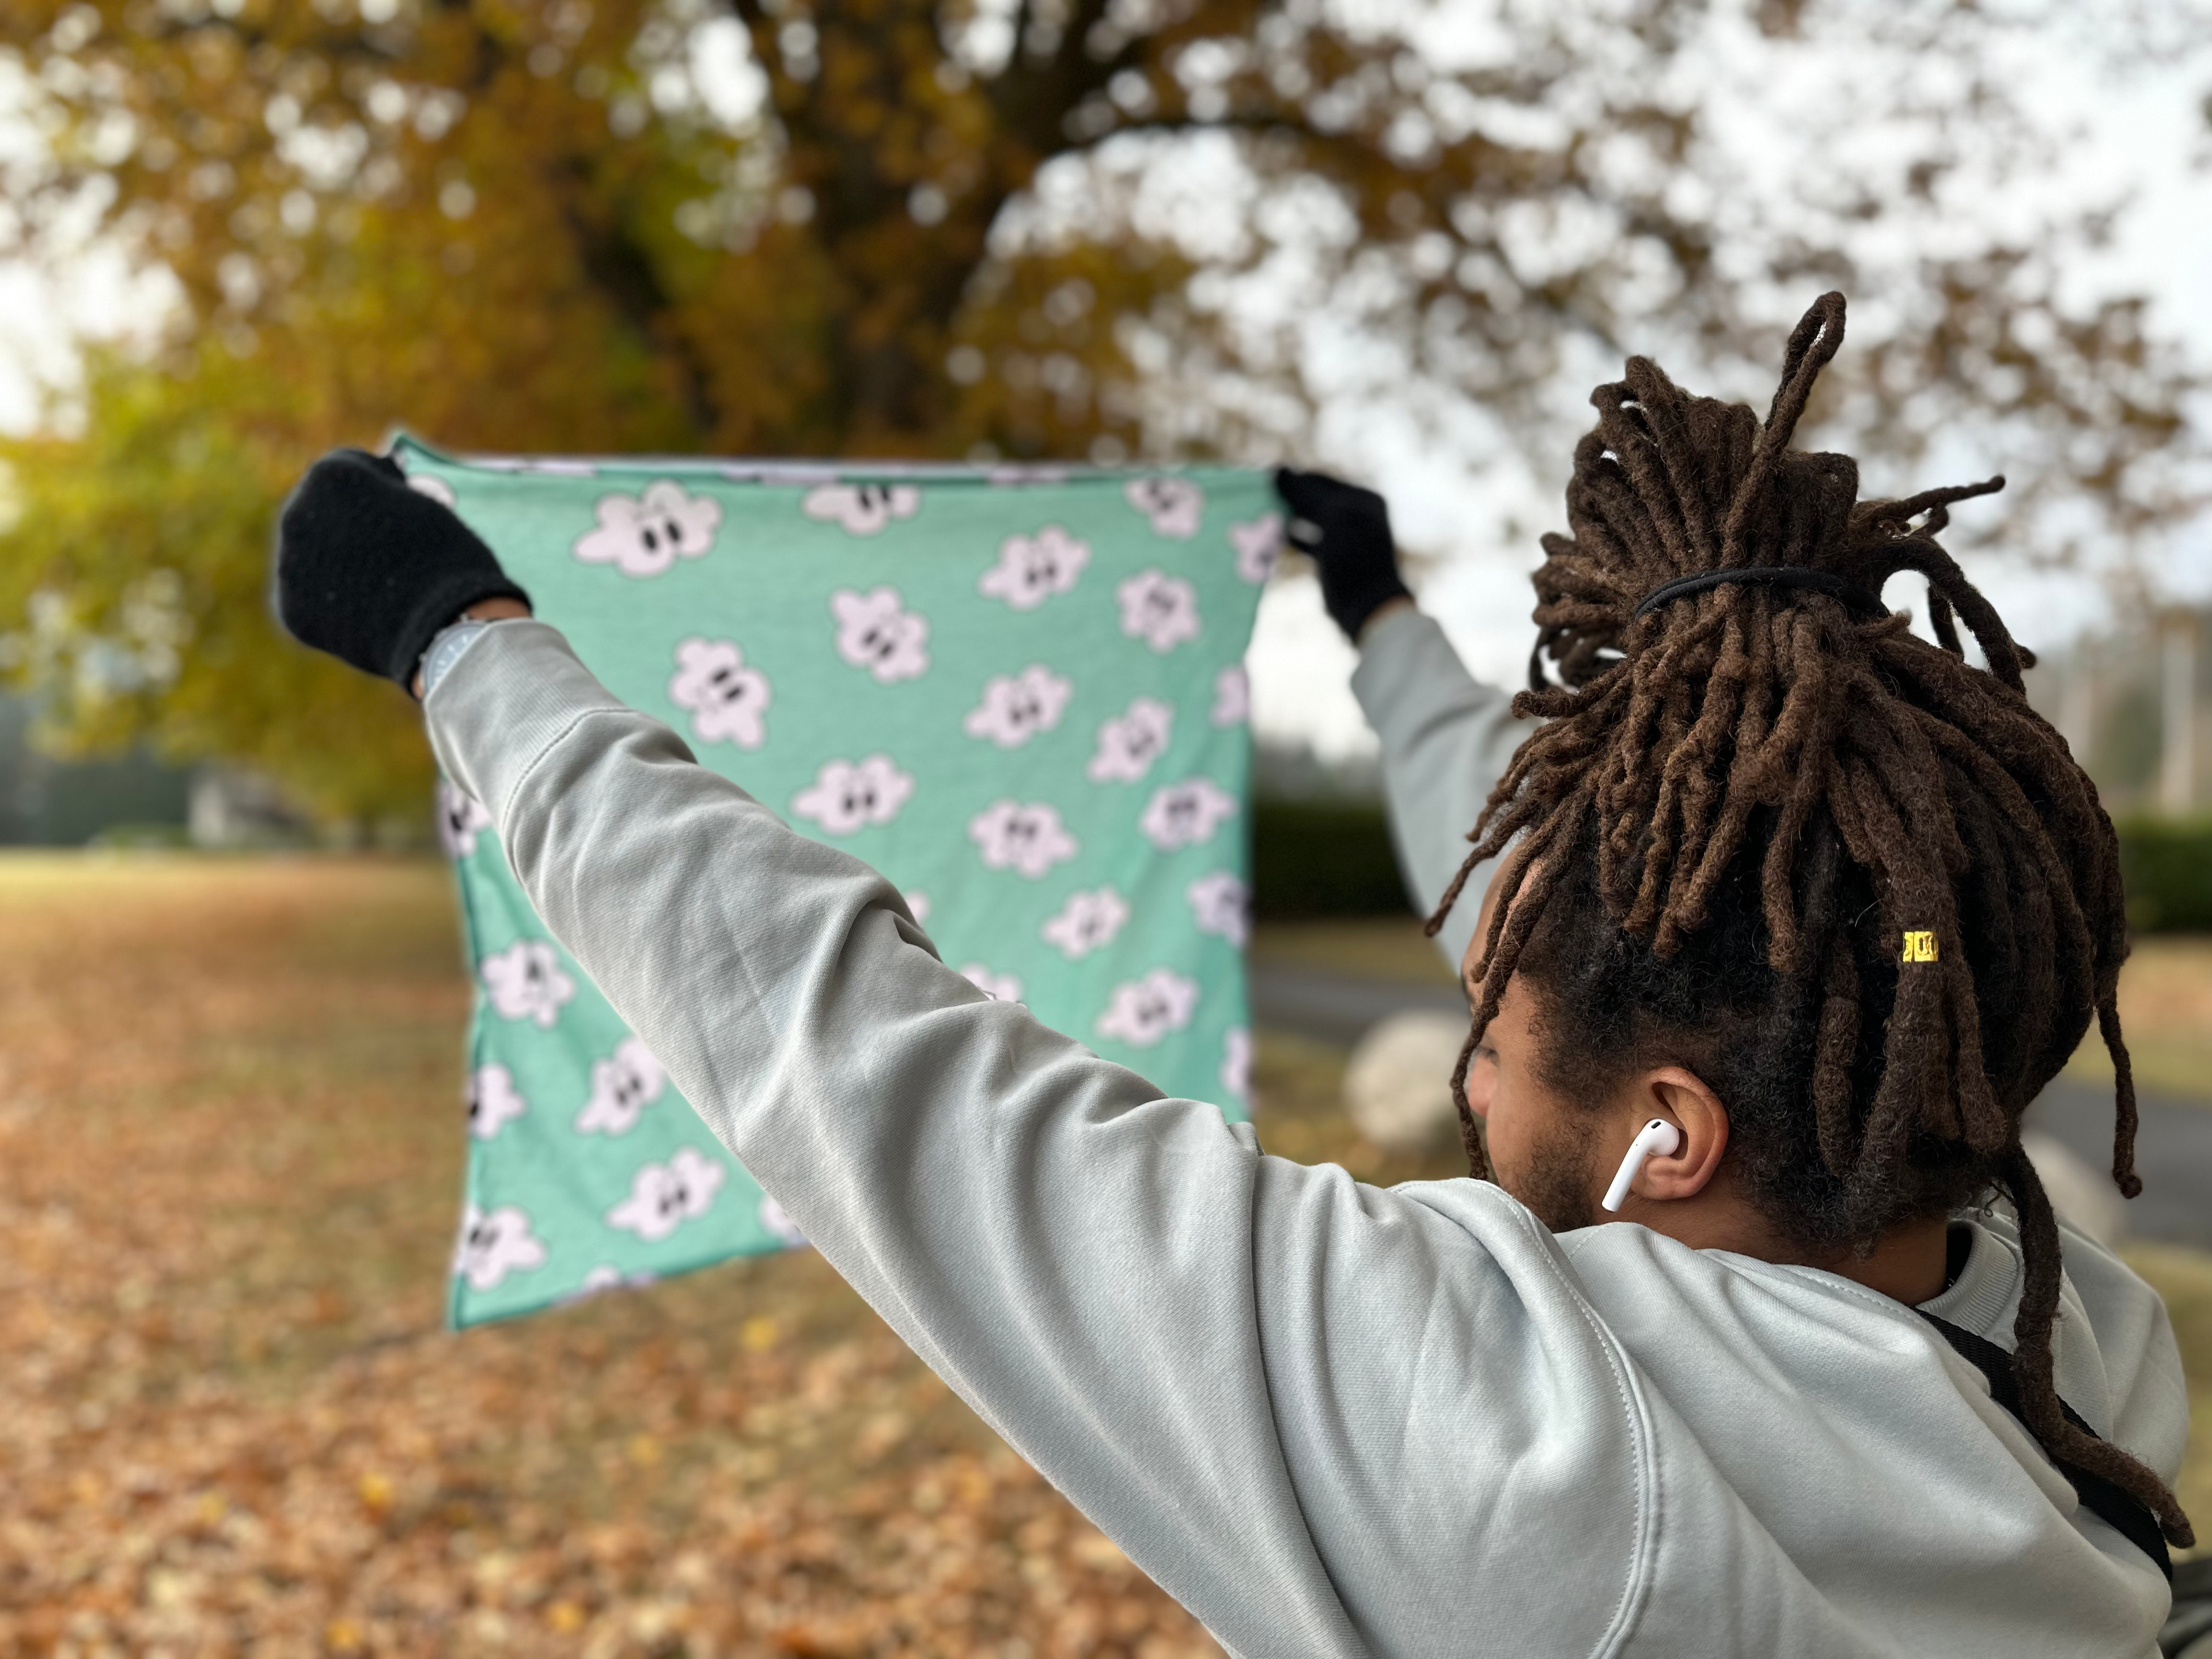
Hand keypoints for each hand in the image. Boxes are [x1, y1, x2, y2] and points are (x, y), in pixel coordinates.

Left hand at [272, 448, 531, 695]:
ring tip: (380, 584)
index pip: (349, 466)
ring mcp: (289, 564)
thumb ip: (386, 498)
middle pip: (321, 509)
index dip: (381, 482)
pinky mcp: (291, 610)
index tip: (405, 504)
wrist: (445, 629)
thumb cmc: (449, 560)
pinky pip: (309, 597)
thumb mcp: (423, 505)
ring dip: (337, 562)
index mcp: (331, 475)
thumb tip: (369, 510)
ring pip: (310, 554)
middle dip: (349, 523)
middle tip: (389, 549)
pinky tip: (367, 610)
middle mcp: (296, 513)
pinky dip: (333, 602)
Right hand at [1272, 467, 1413, 643]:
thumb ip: (1306, 493)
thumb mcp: (1332, 517)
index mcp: (1363, 500)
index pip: (1323, 482)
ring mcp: (1345, 538)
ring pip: (1310, 520)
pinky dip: (1292, 538)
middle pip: (1315, 500)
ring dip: (1288, 517)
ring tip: (1263, 513)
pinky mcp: (1333, 561)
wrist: (1366, 605)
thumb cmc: (1353, 556)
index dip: (1296, 480)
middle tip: (1261, 494)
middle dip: (1290, 498)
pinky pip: (1308, 542)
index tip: (1267, 478)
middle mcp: (1356, 515)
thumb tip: (1279, 471)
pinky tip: (1273, 536)